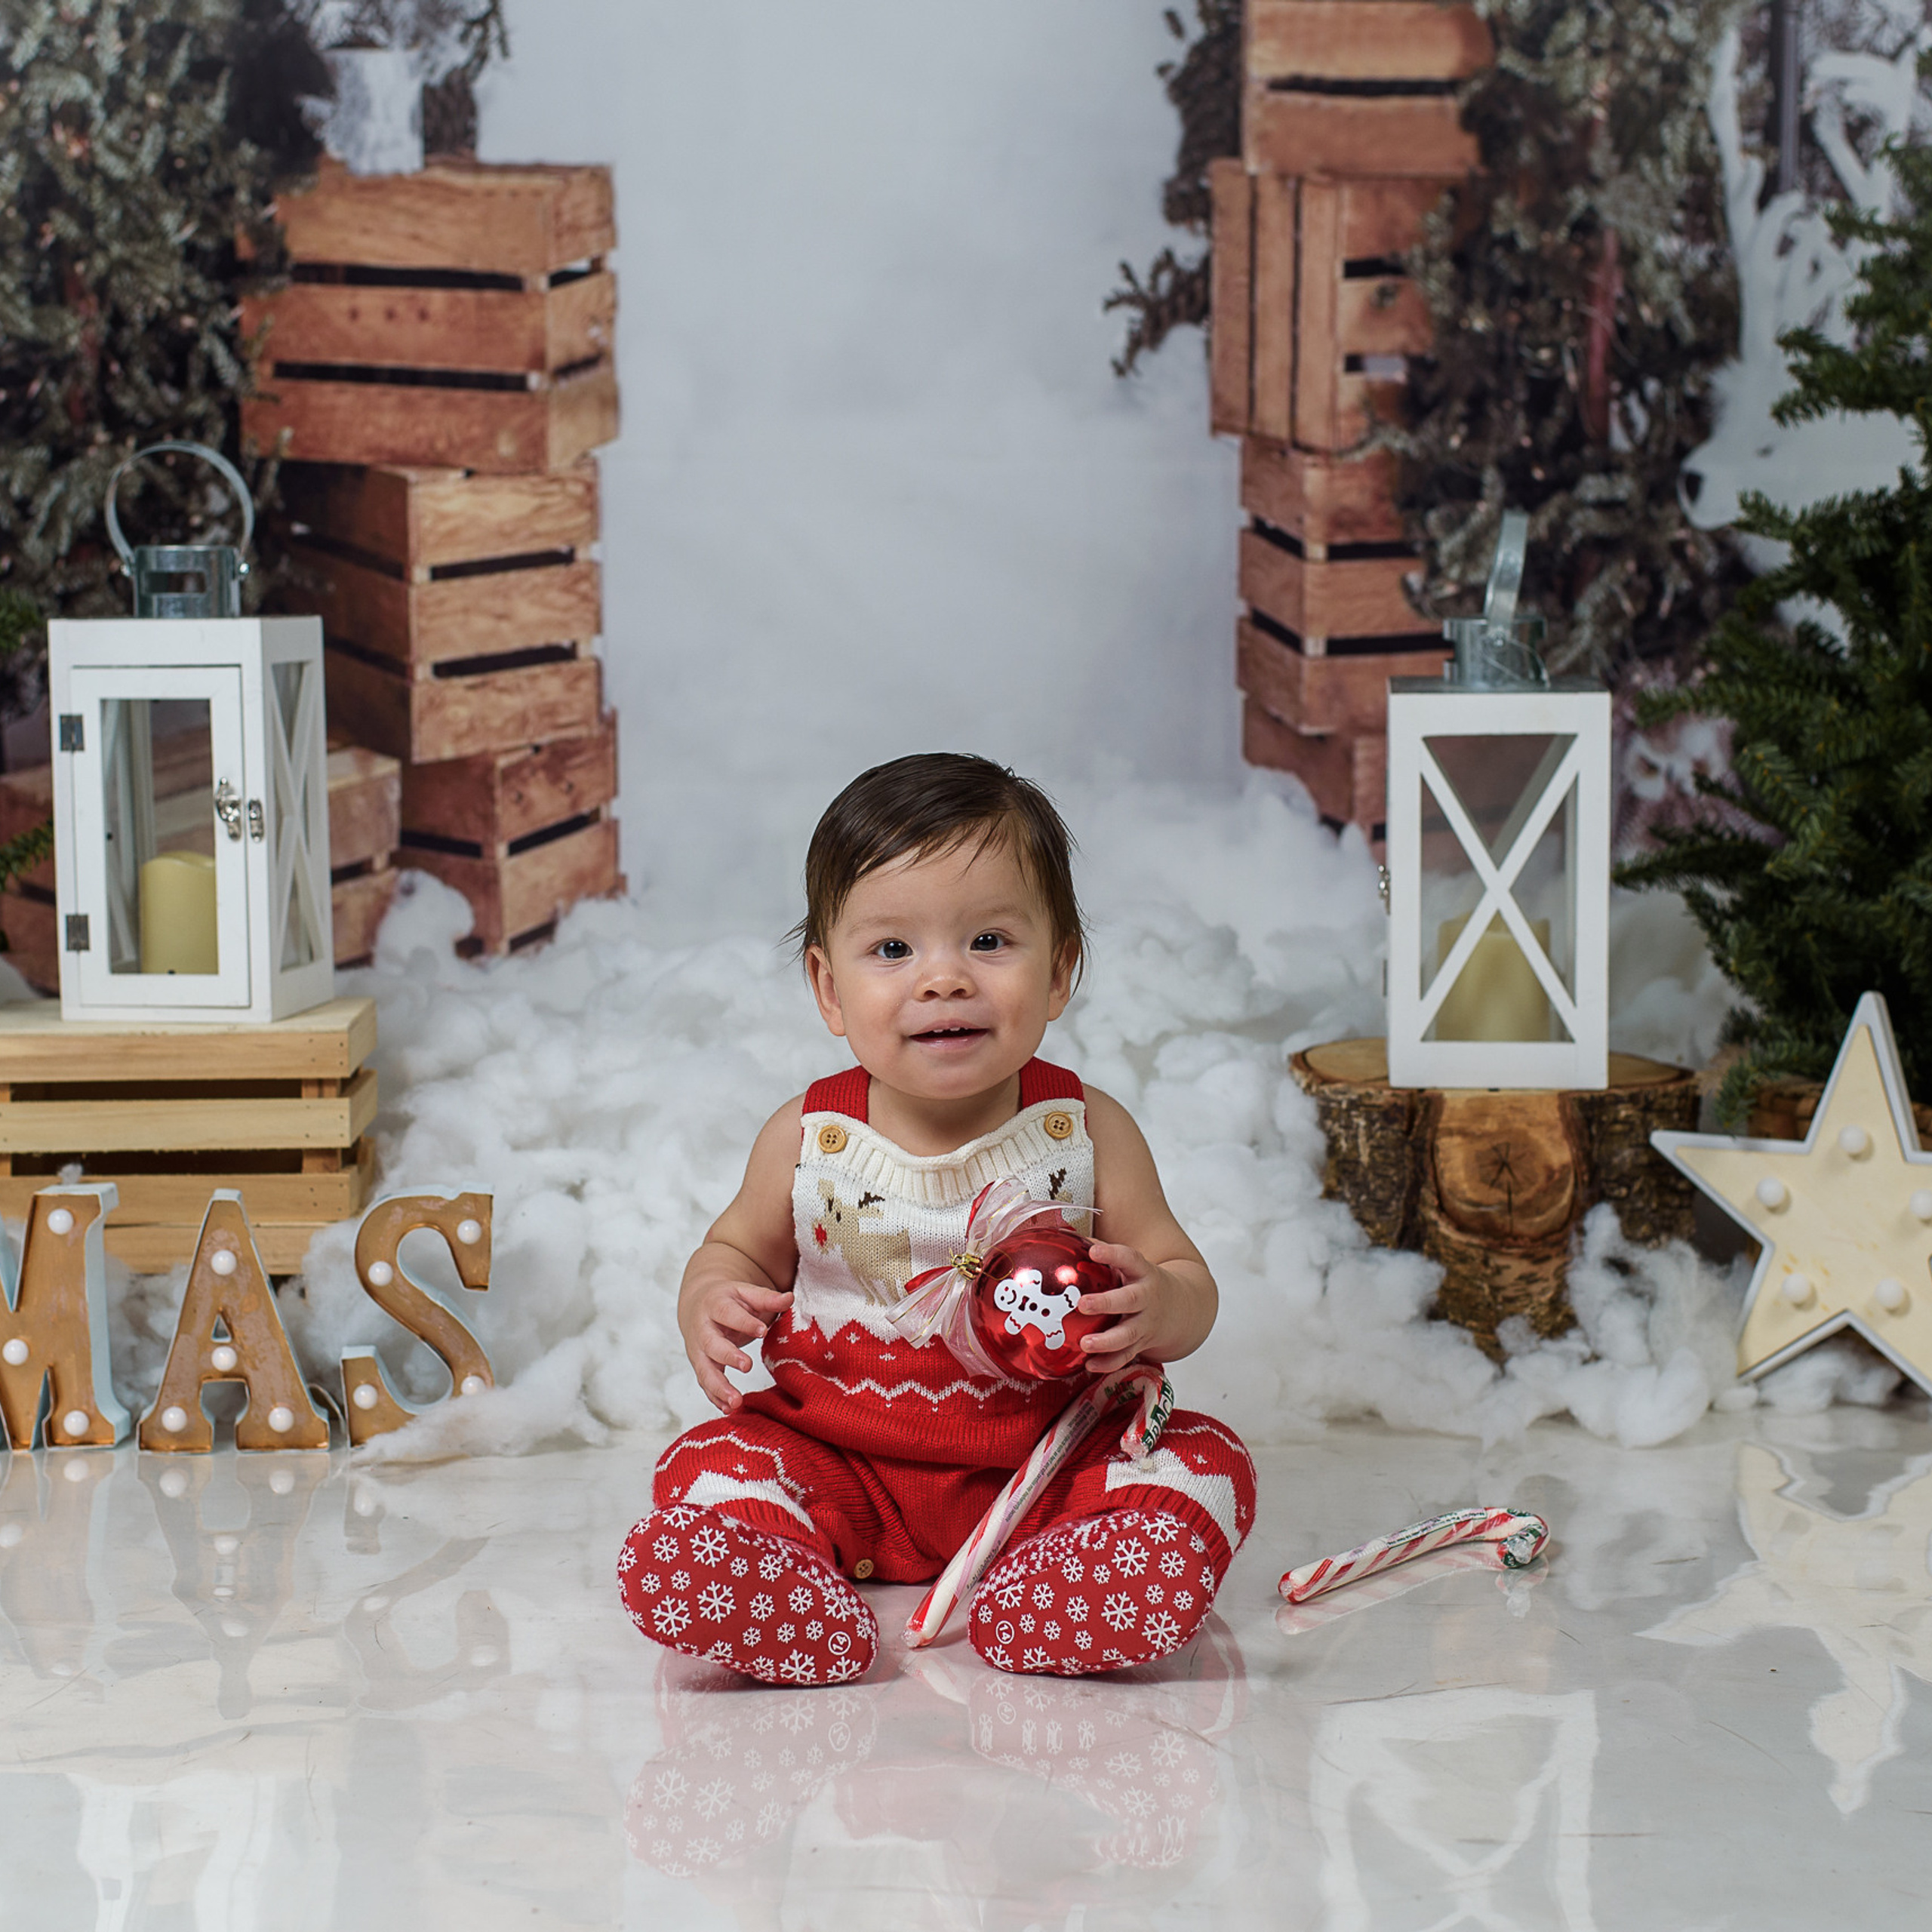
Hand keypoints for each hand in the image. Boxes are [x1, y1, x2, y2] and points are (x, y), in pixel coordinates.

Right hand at [683, 1275, 792, 1412]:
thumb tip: (789, 1298)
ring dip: (719, 1387)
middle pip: (711, 1344)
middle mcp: (703, 1329)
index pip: (728, 1313)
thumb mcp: (746, 1293)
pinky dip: (715, 1397)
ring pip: (705, 1370)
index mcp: (715, 1305)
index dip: (744, 1322)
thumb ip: (766, 1298)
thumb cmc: (728, 1300)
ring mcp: (698, 1350)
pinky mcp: (700, 1365)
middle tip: (747, 1365)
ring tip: (735, 1401)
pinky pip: (705, 1383)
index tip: (762, 1331)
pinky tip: (728, 1408)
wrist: (697, 1304)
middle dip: (728, 1356)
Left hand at [1076, 1241, 1202, 1374]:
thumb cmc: (1143, 1281)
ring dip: (1107, 1340)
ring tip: (1085, 1343)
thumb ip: (1105, 1255)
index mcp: (1144, 1273)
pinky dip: (1109, 1363)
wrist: (1182, 1307)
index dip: (1113, 1255)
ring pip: (1129, 1333)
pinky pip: (1126, 1356)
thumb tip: (1067, 1238)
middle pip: (1130, 1300)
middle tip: (1082, 1303)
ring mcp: (1147, 1323)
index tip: (1093, 1251)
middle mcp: (1147, 1298)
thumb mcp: (1131, 1265)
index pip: (1130, 1259)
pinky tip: (1090, 1365)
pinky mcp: (1143, 1343)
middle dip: (1106, 1303)